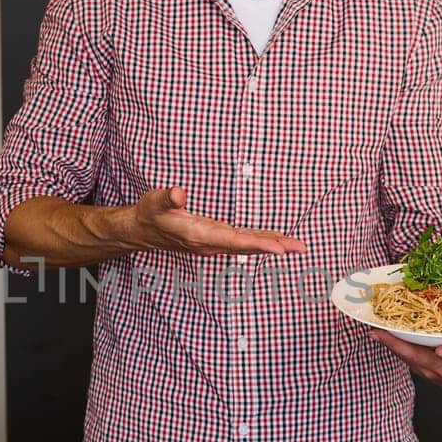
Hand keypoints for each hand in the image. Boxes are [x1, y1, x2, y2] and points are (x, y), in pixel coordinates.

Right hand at [130, 186, 306, 256]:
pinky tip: (272, 240)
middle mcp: (209, 244)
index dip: (259, 244)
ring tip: (295, 246)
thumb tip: (179, 193)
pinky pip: (242, 243)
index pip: (235, 241)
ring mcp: (212, 244)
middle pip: (248, 247)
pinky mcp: (213, 239)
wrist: (140, 230)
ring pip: (247, 246)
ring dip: (271, 245)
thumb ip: (168, 198)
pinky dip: (259, 241)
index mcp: (200, 236)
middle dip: (275, 246)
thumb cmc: (149, 214)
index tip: (281, 248)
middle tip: (301, 247)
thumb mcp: (155, 202)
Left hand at [366, 328, 441, 394]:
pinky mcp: (425, 372)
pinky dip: (396, 348)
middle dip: (404, 348)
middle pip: (428, 361)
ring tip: (378, 333)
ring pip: (414, 361)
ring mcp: (435, 373)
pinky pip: (409, 360)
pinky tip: (383, 337)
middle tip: (385, 334)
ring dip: (394, 347)